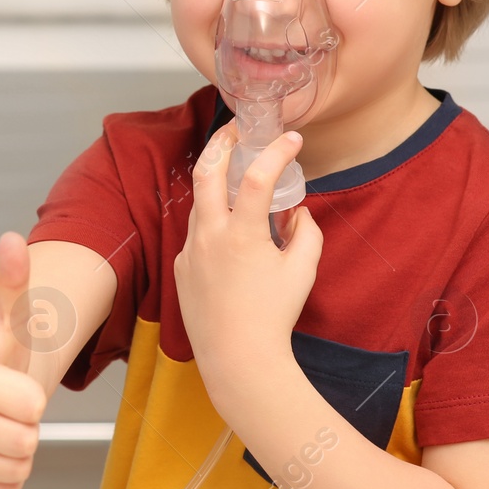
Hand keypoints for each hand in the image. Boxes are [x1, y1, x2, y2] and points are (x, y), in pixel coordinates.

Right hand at [0, 232, 46, 488]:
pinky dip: (7, 474)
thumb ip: (14, 281)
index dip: (32, 393)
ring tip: (1, 421)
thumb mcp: (11, 317)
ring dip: (19, 449)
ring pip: (18, 469)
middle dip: (27, 424)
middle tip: (9, 404)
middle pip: (26, 442)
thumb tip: (12, 240)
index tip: (11, 377)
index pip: (31, 406)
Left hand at [173, 121, 322, 391]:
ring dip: (217, 183)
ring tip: (235, 174)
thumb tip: (297, 212)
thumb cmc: (274, 315)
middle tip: (236, 131)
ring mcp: (190, 250)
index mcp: (242, 235)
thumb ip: (306, 233)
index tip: (292, 139)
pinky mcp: (182, 266)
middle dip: (220, 143)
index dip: (276, 152)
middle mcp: (209, 236)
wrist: (237, 357)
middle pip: (205, 171)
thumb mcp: (303, 271)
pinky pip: (197, 234)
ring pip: (200, 203)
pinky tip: (230, 234)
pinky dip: (214, 224)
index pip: (258, 177)